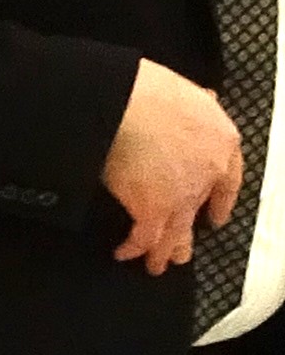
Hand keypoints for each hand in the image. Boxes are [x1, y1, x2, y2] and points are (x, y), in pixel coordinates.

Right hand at [104, 59, 245, 272]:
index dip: (221, 201)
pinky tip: (124, 253)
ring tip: (156, 266)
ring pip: (176, 233)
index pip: (229, 180)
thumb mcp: (186, 90)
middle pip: (198, 211)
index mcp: (222, 141)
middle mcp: (208, 173)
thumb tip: (199, 101)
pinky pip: (144, 238)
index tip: (216, 217)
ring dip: (165, 252)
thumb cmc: (147, 89)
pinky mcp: (152, 209)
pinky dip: (133, 248)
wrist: (124, 103)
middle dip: (187, 236)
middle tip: (182, 253)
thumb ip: (196, 106)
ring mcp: (183, 195)